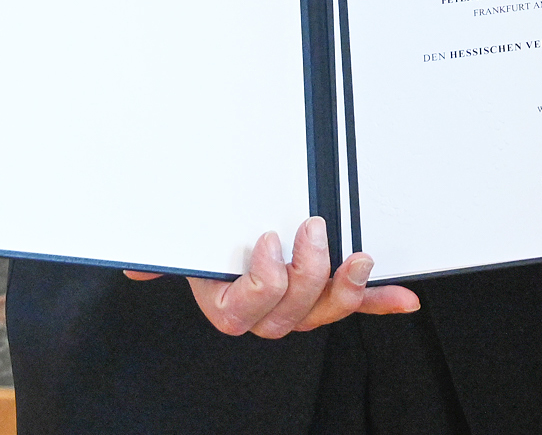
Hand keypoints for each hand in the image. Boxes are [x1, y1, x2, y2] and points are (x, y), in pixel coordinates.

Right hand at [160, 217, 418, 336]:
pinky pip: (359, 305)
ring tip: (358, 256)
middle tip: (312, 227)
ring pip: (326, 312)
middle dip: (308, 272)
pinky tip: (405, 299)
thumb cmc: (214, 237)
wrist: (235, 231)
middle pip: (293, 313)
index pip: (249, 309)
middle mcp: (269, 313)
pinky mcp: (332, 294)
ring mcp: (303, 306)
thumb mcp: (190, 241)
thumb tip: (136, 269)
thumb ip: (167, 253)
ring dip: (348, 287)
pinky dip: (382, 301)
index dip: (264, 280)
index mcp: (231, 303)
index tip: (266, 239)